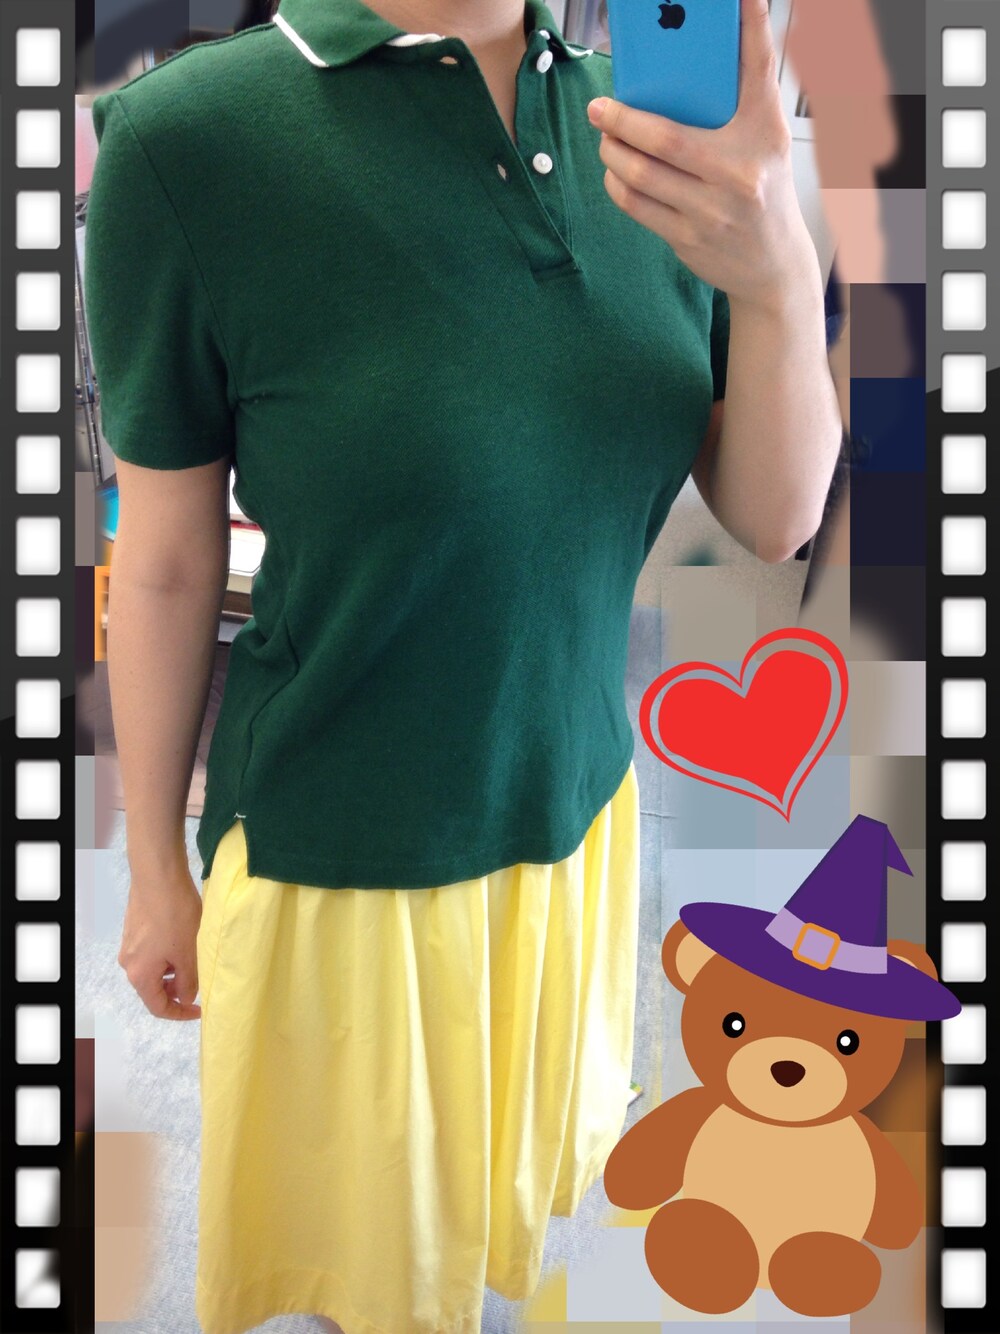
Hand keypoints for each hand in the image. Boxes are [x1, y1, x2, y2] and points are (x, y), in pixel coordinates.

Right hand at [118, 871, 203, 1019]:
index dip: (180, 1013)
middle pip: (154, 988)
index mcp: (139, 975)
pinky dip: (168, 955)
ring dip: (175, 971)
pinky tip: (185, 941)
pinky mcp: (134, 928)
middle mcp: (128, 963)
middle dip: (178, 990)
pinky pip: (152, 952)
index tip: (200, 1009)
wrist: (157, 875)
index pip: (158, 1007)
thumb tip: (186, 998)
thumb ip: (189, 982)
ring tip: (196, 959)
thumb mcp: (188, 953)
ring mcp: (129, 944)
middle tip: (201, 982)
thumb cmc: (175, 917)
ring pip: (154, 968)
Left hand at [586, 0, 814, 309]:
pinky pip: (637, 206)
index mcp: (764, 135)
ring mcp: (712, 210)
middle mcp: (740, 173)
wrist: (774, 265)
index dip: (752, 27)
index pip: (760, 71)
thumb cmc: (764, 192)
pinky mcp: (689, 238)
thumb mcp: (765, 142)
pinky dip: (617, 184)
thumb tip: (696, 62)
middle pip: (665, 138)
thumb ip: (741, 101)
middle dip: (622, 120)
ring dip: (613, 153)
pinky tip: (615, 171)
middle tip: (599, 108)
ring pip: (641, 175)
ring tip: (605, 139)